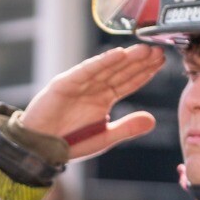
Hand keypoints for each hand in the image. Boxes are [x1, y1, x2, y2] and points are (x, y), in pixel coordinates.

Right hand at [21, 44, 163, 160]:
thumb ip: (126, 129)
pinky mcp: (64, 84)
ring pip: (106, 68)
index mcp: (103, 99)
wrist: (37, 150)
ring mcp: (79, 84)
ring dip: (126, 58)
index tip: (162, 62)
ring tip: (145, 49)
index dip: (145, 72)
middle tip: (159, 50)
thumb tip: (153, 120)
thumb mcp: (102, 138)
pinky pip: (86, 71)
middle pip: (121, 71)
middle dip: (140, 61)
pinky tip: (119, 54)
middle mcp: (93, 88)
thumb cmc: (67, 144)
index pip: (128, 82)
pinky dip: (102, 62)